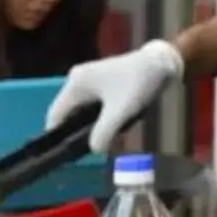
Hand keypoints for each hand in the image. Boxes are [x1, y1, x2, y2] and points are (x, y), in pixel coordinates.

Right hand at [46, 38, 182, 152]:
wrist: (161, 62)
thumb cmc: (138, 84)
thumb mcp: (121, 112)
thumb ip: (103, 133)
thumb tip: (93, 149)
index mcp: (76, 84)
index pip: (55, 115)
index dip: (58, 136)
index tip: (68, 154)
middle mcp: (77, 80)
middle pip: (68, 114)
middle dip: (78, 132)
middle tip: (93, 147)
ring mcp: (88, 80)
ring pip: (81, 111)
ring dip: (91, 125)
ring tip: (106, 137)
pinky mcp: (100, 82)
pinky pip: (92, 106)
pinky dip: (100, 117)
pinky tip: (114, 125)